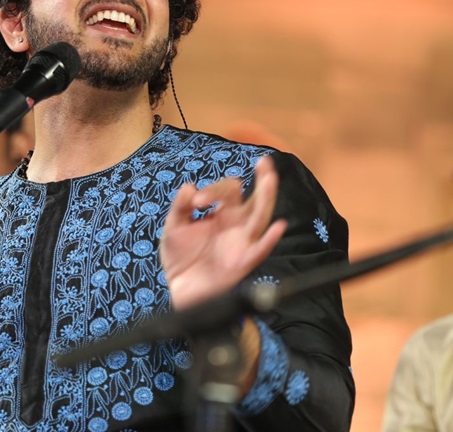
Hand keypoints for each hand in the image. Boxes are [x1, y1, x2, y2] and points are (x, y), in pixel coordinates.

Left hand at [160, 156, 286, 310]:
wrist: (180, 291)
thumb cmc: (181, 258)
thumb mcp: (173, 228)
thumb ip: (180, 208)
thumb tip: (190, 186)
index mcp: (222, 214)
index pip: (229, 191)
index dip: (215, 190)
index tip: (197, 202)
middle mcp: (237, 225)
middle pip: (255, 199)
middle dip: (262, 180)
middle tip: (265, 161)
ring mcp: (242, 243)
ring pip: (260, 218)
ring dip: (267, 199)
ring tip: (270, 179)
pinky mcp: (243, 262)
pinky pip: (260, 250)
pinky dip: (270, 240)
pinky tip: (278, 226)